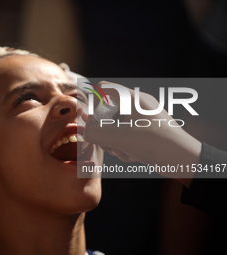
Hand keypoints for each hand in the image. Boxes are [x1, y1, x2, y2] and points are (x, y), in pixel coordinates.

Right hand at [84, 81, 201, 185]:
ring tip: (124, 152)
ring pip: (115, 128)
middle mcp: (136, 106)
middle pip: (107, 113)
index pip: (104, 89)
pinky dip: (124, 147)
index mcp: (132, 98)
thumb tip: (84, 131)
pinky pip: (125, 137)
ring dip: (114, 143)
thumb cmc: (155, 142)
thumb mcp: (120, 138)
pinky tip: (132, 155)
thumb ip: (95, 133)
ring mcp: (141, 119)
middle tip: (107, 144)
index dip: (93, 103)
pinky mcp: (144, 132)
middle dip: (104, 131)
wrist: (184, 160)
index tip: (91, 121)